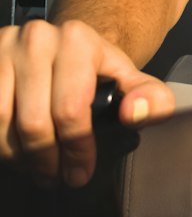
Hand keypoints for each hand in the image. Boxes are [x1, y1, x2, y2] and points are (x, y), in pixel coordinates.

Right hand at [0, 18, 174, 186]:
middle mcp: (37, 38)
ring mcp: (5, 47)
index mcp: (77, 40)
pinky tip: (14, 150)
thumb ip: (151, 99)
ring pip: (2, 121)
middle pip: (34, 121)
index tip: (80, 175)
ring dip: (18, 156)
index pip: (71, 109)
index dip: (77, 150)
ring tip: (34, 168)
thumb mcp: (128, 79)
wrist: (59, 44)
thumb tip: (134, 114)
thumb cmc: (93, 69)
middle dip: (46, 161)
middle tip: (55, 178)